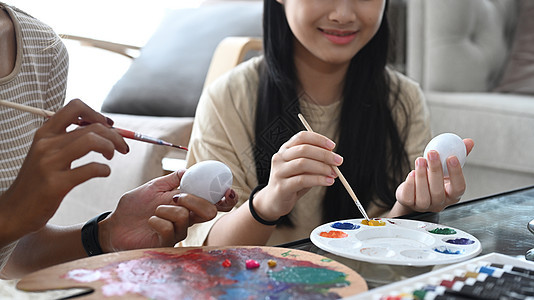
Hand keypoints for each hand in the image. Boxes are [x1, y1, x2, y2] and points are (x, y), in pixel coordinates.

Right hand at [0, 99, 128, 245]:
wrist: (14, 210)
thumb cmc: (37, 182)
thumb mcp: (47, 153)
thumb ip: (69, 140)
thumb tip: (103, 129)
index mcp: (45, 133)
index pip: (74, 107)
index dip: (97, 114)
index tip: (109, 126)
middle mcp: (46, 144)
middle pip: (91, 126)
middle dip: (114, 135)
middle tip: (122, 147)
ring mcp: (49, 164)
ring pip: (91, 141)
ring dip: (110, 147)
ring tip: (112, 156)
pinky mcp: (56, 184)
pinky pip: (90, 169)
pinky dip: (104, 169)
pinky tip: (104, 172)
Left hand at [100, 170, 237, 250]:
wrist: (115, 224)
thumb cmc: (135, 206)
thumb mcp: (154, 186)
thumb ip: (173, 179)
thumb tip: (189, 170)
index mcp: (187, 204)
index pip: (213, 202)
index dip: (225, 198)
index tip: (227, 192)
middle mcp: (186, 218)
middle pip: (209, 212)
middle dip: (196, 200)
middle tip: (177, 196)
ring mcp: (177, 231)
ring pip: (186, 218)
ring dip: (168, 209)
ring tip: (154, 210)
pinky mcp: (166, 243)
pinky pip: (170, 230)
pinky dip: (158, 221)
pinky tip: (149, 221)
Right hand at [253, 131, 340, 220]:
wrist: (275, 201)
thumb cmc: (292, 182)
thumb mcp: (304, 169)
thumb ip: (315, 161)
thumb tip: (334, 158)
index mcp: (285, 149)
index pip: (301, 137)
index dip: (318, 139)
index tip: (332, 146)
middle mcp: (280, 158)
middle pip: (303, 149)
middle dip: (324, 154)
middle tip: (338, 161)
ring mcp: (279, 172)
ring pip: (303, 163)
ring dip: (322, 167)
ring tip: (334, 174)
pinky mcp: (282, 187)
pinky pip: (302, 180)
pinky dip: (318, 180)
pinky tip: (328, 182)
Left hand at [393, 138, 474, 214]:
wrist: (414, 191)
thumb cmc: (433, 179)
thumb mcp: (445, 168)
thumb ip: (458, 156)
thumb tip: (468, 142)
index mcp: (452, 195)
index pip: (459, 188)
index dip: (456, 173)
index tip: (452, 157)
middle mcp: (439, 203)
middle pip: (438, 191)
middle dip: (435, 170)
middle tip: (432, 153)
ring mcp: (423, 206)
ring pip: (423, 195)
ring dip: (421, 175)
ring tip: (420, 160)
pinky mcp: (409, 204)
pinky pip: (409, 196)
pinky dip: (410, 184)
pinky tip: (411, 173)